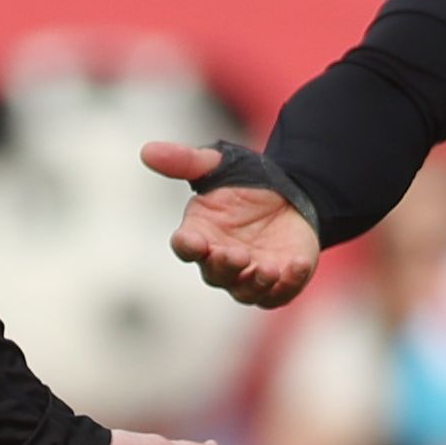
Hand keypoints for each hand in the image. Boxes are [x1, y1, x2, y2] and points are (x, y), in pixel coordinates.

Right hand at [140, 141, 322, 308]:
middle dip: (224, 266)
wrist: (292, 194)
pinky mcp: (278, 283)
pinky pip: (279, 293)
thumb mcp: (218, 164)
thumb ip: (185, 161)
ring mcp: (249, 275)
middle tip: (237, 254)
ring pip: (245, 291)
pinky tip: (298, 264)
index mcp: (200, 233)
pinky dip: (288, 284)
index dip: (187, 246)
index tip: (193, 241)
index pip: (185, 246)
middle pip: (214, 273)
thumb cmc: (247, 182)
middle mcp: (220, 259)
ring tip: (267, 268)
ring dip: (254, 282)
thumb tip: (146, 151)